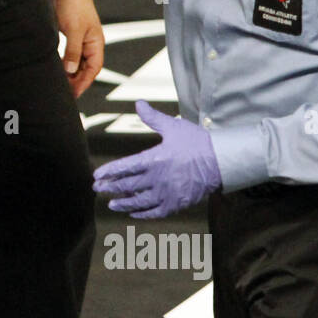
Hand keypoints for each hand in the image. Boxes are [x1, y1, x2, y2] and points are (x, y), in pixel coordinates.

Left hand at [55, 0, 103, 97]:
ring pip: (78, 63)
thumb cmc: (74, 6)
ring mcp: (81, 40)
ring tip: (61, 85)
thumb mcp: (73, 31)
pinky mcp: (71, 36)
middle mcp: (91, 44)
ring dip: (71, 74)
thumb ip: (73, 52)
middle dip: (77, 81)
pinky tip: (58, 70)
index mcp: (96, 43)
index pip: (93, 69)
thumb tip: (72, 71)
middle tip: (66, 94)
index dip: (84, 83)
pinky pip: (70, 55)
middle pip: (86, 68)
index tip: (74, 94)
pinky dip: (66, 64)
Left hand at [92, 100, 220, 217]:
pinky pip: (155, 212)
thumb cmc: (197, 142)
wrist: (221, 161)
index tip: (96, 176)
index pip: (124, 167)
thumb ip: (152, 118)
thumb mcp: (173, 127)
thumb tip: (138, 103)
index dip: (109, 172)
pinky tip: (134, 213)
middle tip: (97, 189)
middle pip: (128, 186)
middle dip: (110, 187)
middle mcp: (157, 179)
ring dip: (123, 203)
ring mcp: (167, 193)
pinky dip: (143, 214)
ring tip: (111, 204)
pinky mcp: (177, 204)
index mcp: (154, 159)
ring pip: (139, 202)